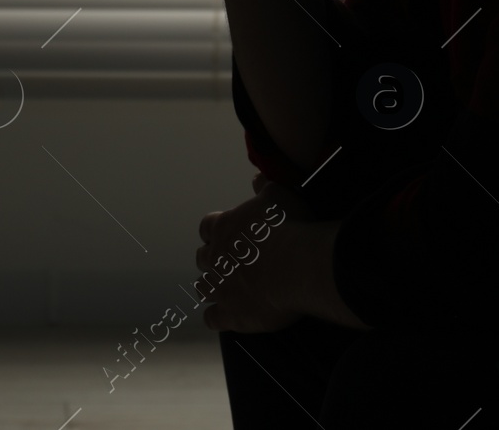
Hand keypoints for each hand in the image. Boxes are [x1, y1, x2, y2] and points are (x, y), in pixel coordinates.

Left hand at [194, 176, 369, 332]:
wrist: (296, 266)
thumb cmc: (289, 227)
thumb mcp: (278, 196)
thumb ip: (263, 188)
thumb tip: (256, 178)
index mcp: (224, 227)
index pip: (207, 227)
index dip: (217, 232)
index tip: (228, 235)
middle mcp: (215, 257)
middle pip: (202, 258)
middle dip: (213, 260)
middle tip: (231, 263)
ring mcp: (220, 288)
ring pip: (203, 288)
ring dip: (212, 288)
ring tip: (227, 290)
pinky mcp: (230, 315)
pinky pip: (211, 319)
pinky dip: (216, 317)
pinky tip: (225, 317)